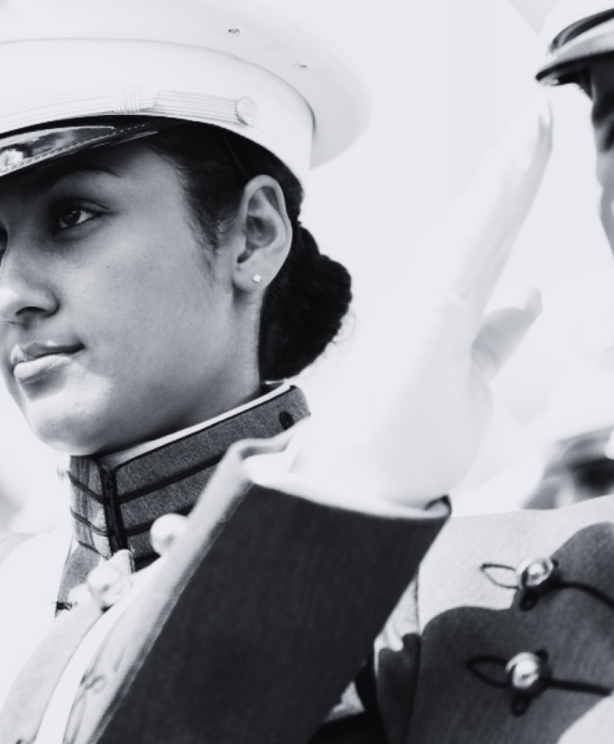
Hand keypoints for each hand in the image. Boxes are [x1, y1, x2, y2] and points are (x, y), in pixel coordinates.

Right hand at [292, 96, 552, 506]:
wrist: (351, 490)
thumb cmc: (399, 448)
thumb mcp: (473, 383)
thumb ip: (498, 336)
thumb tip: (528, 294)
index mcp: (440, 313)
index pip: (485, 243)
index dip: (508, 196)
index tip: (531, 148)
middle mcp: (429, 299)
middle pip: (481, 222)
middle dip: (510, 169)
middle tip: (538, 114)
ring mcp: (426, 306)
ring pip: (477, 226)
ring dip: (507, 174)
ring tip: (536, 124)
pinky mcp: (431, 318)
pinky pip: (469, 252)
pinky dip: (493, 208)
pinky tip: (513, 170)